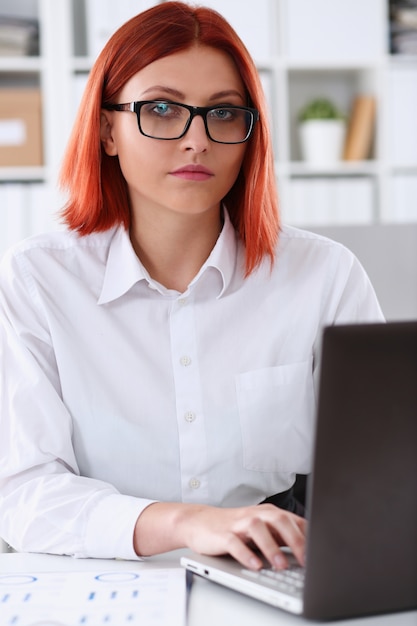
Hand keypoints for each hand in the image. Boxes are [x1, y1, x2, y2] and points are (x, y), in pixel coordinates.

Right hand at [134, 502, 305, 570]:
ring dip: (271, 547)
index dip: (309, 537)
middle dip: (295, 539)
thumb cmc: (235, 528)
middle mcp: (256, 515)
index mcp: (269, 514)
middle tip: (307, 560)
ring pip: (257, 528)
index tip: (322, 554)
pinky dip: (245, 553)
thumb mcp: (262, 531)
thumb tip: (310, 554)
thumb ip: (282, 538)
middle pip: (279, 520)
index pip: (294, 521)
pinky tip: (254, 565)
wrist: (199, 522)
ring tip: (281, 565)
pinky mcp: (222, 534)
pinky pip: (235, 542)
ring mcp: (238, 523)